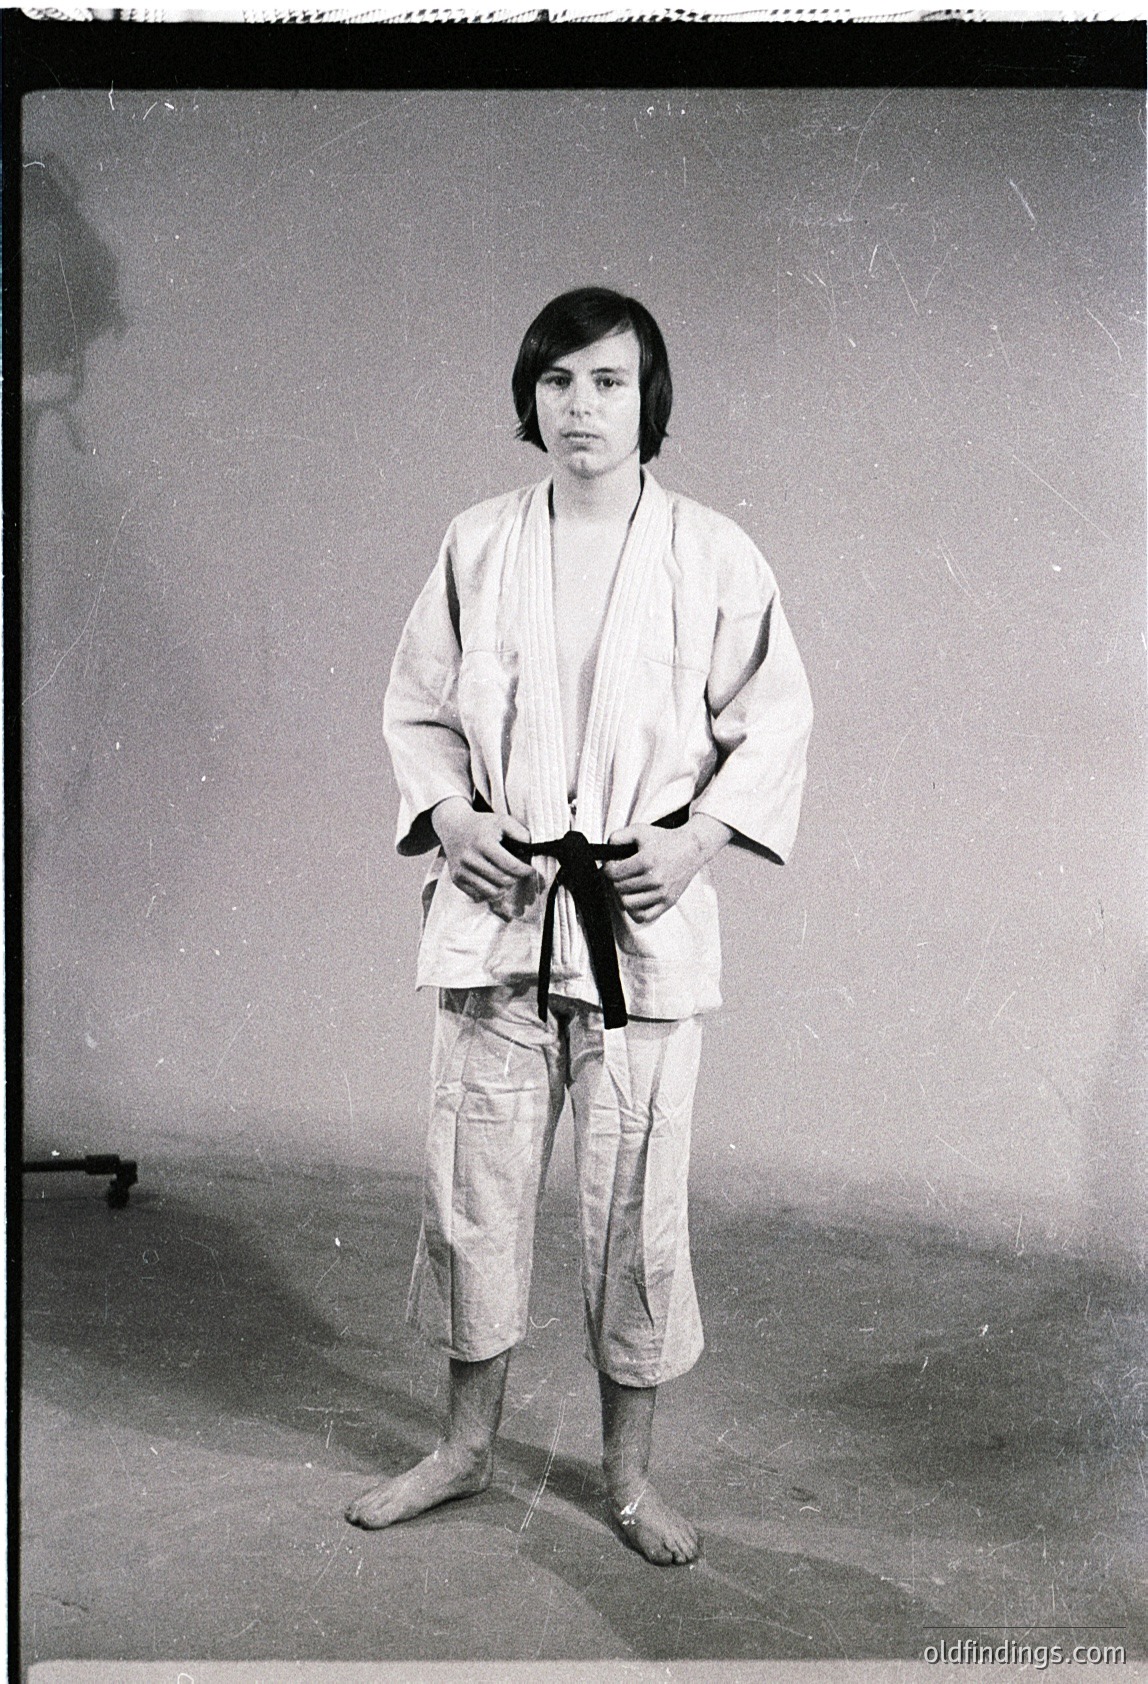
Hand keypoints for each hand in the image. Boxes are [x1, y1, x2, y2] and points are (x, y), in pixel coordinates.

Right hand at [431, 798, 536, 917]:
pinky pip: (479, 895)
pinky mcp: (456, 879)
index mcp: (483, 843)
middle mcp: (470, 858)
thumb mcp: (503, 821)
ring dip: (504, 887)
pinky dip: (489, 891)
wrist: (453, 827)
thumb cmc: (482, 825)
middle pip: (503, 881)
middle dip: (516, 878)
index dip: (525, 871)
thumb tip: (531, 850)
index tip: (530, 870)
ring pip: (492, 892)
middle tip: (519, 873)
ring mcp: (461, 870)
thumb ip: (521, 833)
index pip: (510, 866)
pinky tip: (492, 880)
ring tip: (506, 877)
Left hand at [603, 815, 732, 923]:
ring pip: (628, 903)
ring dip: (624, 894)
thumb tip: (607, 849)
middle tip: (622, 874)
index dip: (608, 869)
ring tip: (629, 885)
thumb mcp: (640, 830)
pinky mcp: (668, 902)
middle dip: (616, 880)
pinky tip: (636, 899)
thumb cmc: (665, 840)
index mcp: (646, 861)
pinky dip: (635, 910)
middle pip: (619, 888)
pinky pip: (644, 916)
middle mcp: (655, 879)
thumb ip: (618, 836)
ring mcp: (662, 893)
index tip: (611, 866)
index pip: (614, 873)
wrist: (691, 848)